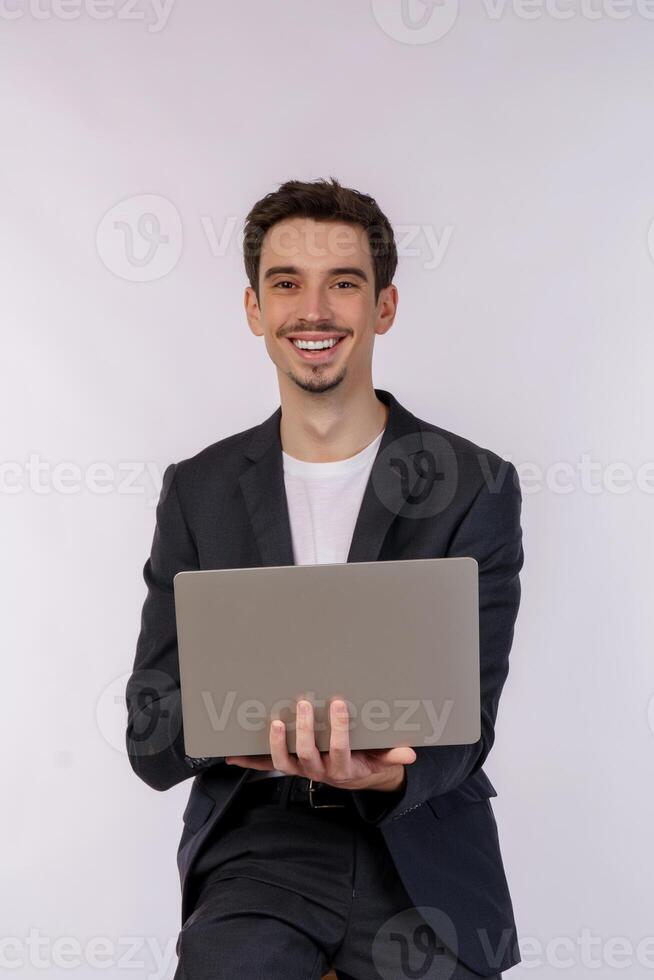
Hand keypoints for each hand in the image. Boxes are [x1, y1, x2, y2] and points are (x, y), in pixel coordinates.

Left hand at [225, 698, 416, 791]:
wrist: (355, 776)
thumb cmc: (367, 759)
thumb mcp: (382, 758)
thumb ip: (392, 754)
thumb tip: (410, 754)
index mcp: (344, 767)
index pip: (342, 748)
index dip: (340, 729)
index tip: (340, 704)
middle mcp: (320, 770)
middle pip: (309, 754)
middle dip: (305, 731)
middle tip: (303, 705)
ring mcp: (301, 769)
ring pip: (285, 762)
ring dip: (277, 744)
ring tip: (274, 723)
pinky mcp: (289, 766)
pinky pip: (266, 766)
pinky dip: (250, 761)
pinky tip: (233, 754)